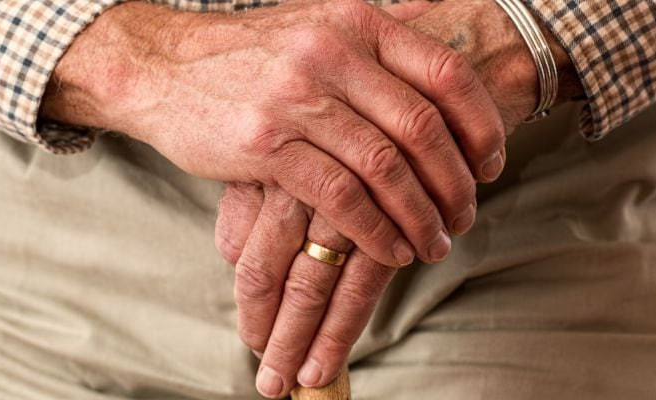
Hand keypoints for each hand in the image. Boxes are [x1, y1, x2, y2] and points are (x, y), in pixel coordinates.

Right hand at [215, 1, 584, 397]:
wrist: (163, 67)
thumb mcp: (315, 24)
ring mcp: (297, 97)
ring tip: (433, 243)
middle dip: (454, 182)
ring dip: (419, 215)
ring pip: (384, 167)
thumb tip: (440, 23)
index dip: (482, 123)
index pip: (445, 71)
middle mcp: (331, 52)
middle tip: (465, 216)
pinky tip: (390, 249)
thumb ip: (375, 34)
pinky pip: (340, 196)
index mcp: (356, 22)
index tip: (492, 164)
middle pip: (422, 126)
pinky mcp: (266, 145)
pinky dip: (375, 230)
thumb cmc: (249, 56)